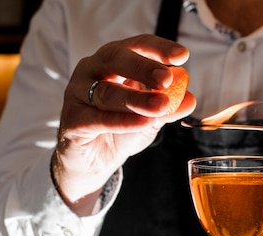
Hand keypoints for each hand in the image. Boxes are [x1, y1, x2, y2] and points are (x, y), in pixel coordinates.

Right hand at [53, 35, 195, 214]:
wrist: (93, 161)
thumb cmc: (119, 131)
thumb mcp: (150, 117)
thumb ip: (168, 107)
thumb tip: (190, 98)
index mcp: (111, 61)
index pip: (135, 45)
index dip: (158, 48)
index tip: (182, 56)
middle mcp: (91, 70)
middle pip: (115, 59)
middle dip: (144, 68)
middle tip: (167, 79)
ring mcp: (77, 94)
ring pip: (107, 92)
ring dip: (137, 99)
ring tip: (161, 106)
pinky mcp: (72, 120)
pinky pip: (98, 119)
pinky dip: (123, 121)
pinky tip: (144, 123)